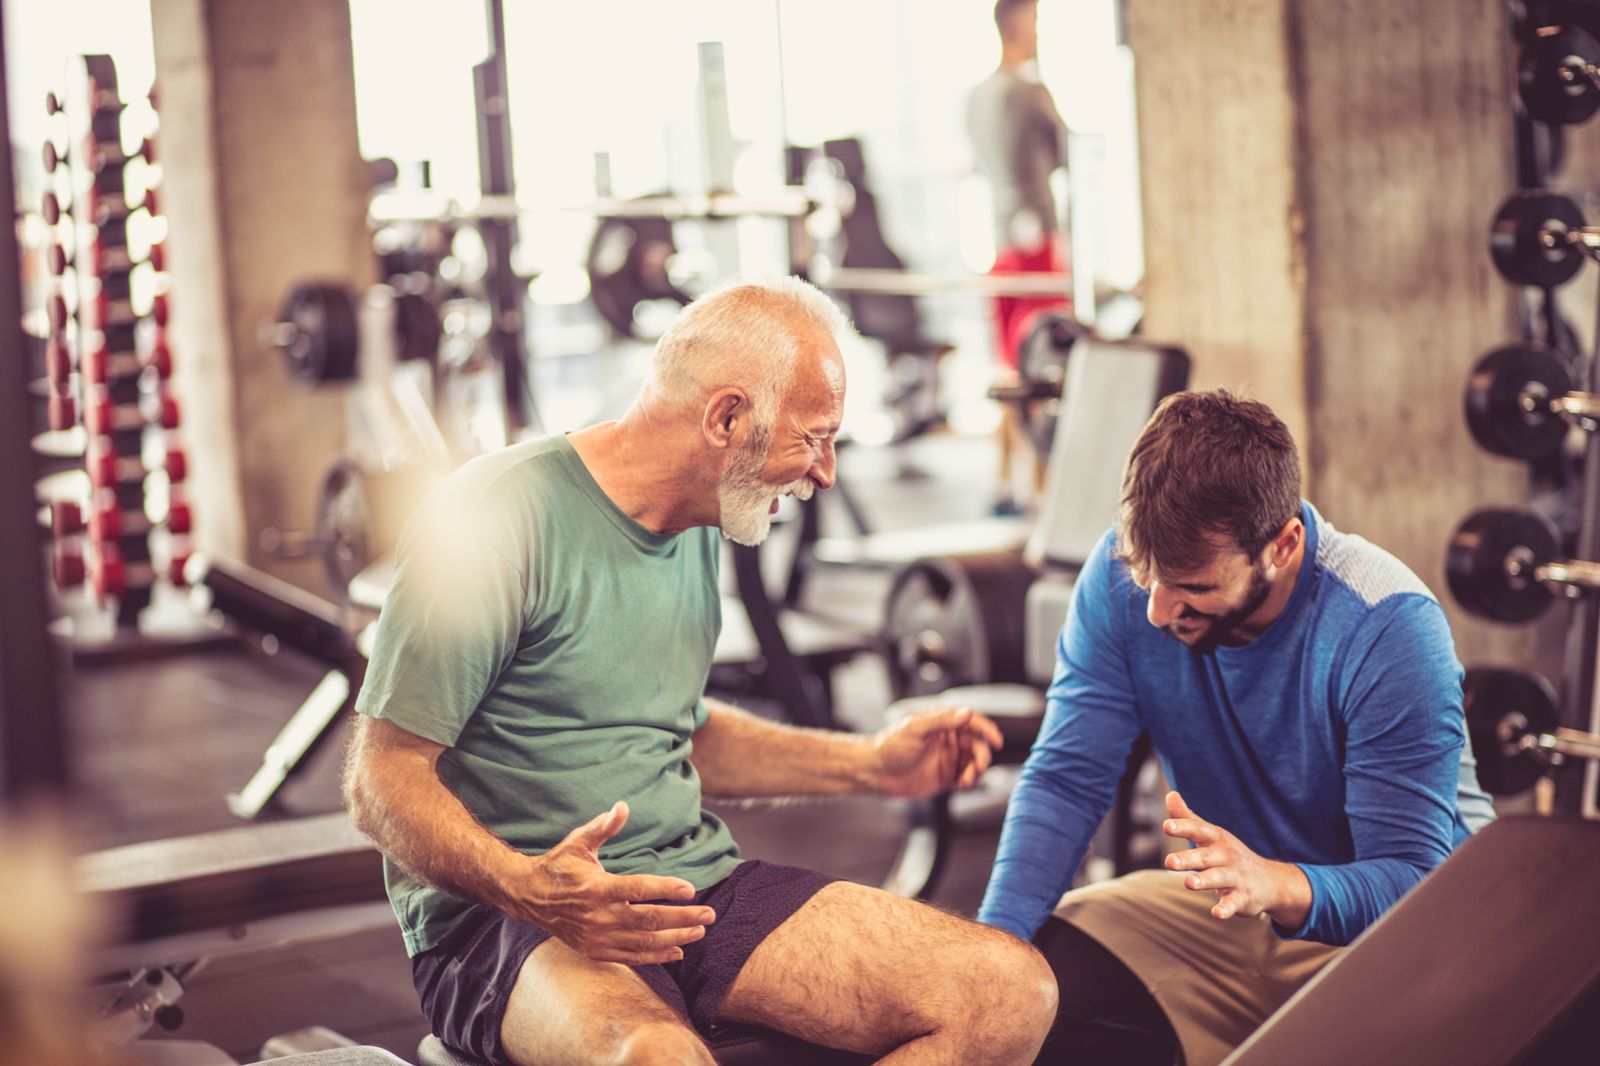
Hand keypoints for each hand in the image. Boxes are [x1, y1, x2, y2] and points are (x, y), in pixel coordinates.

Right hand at [514, 802, 715, 963]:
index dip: (666, 889)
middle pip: (648, 920)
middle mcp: (598, 916)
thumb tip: (623, 806)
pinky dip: (655, 956)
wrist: (529, 897)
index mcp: (597, 888)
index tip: (691, 889)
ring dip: (675, 938)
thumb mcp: (578, 842)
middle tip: (709, 914)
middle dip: (682, 918)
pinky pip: (630, 957)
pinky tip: (677, 950)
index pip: (639, 889)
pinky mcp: (595, 950)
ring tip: (699, 931)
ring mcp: (597, 937)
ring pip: (643, 942)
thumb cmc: (559, 865)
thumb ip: (603, 827)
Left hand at [872, 706, 1002, 797]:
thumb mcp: (915, 728)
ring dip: (977, 770)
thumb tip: (966, 713)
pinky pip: (966, 778)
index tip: (996, 740)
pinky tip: (963, 784)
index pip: (972, 722)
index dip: (987, 729)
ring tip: (967, 778)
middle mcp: (949, 739)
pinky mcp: (946, 777)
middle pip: (977, 744)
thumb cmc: (891, 745)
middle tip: (979, 765)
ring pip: (974, 762)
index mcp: (942, 723)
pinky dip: (970, 781)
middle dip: (982, 755)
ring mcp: (948, 758)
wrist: (876, 772)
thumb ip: (941, 720)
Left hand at [1161, 791, 1310, 927]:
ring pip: (1218, 878)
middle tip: (1168, 862)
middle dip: (1187, 859)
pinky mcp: (1244, 897)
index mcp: (1216, 839)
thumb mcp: (1211, 835)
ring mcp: (1236, 876)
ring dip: (1204, 880)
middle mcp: (1226, 855)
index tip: (1167, 826)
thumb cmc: (1229, 855)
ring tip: (1188, 883)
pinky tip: (1216, 913)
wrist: (1269, 881)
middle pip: (1205, 856)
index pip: (1198, 830)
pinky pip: (1234, 903)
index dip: (1183, 827)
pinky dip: (1226, 908)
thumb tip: (1170, 794)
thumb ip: (1188, 818)